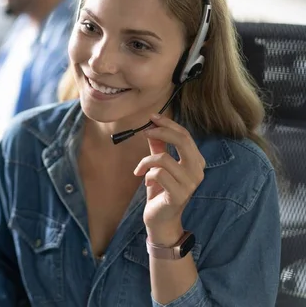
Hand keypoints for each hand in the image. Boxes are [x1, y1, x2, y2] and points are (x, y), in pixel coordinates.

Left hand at [133, 114, 205, 244]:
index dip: (168, 124)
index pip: (185, 135)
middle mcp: (197, 171)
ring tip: (140, 170)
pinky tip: (146, 183)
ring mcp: (190, 184)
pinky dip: (147, 175)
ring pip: (164, 158)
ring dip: (146, 161)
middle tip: (145, 132)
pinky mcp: (178, 194)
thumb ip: (158, 147)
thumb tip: (151, 127)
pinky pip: (158, 174)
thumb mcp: (158, 166)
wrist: (160, 220)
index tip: (152, 117)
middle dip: (162, 132)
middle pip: (182, 141)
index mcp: (195, 162)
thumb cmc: (160, 191)